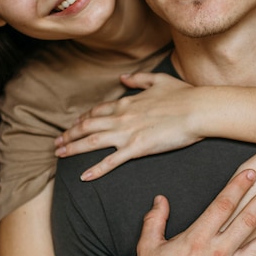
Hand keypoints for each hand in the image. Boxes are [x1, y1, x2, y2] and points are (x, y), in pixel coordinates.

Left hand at [55, 73, 200, 180]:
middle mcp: (122, 116)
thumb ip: (138, 79)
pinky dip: (96, 169)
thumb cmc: (184, 94)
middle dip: (70, 134)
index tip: (75, 125)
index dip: (84, 118)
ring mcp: (128, 133)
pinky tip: (83, 176)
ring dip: (73, 148)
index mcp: (127, 102)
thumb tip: (122, 79)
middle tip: (57, 142)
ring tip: (59, 155)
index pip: (98, 110)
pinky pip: (112, 161)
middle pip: (88, 125)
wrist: (199, 108)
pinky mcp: (137, 148)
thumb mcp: (158, 80)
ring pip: (92, 141)